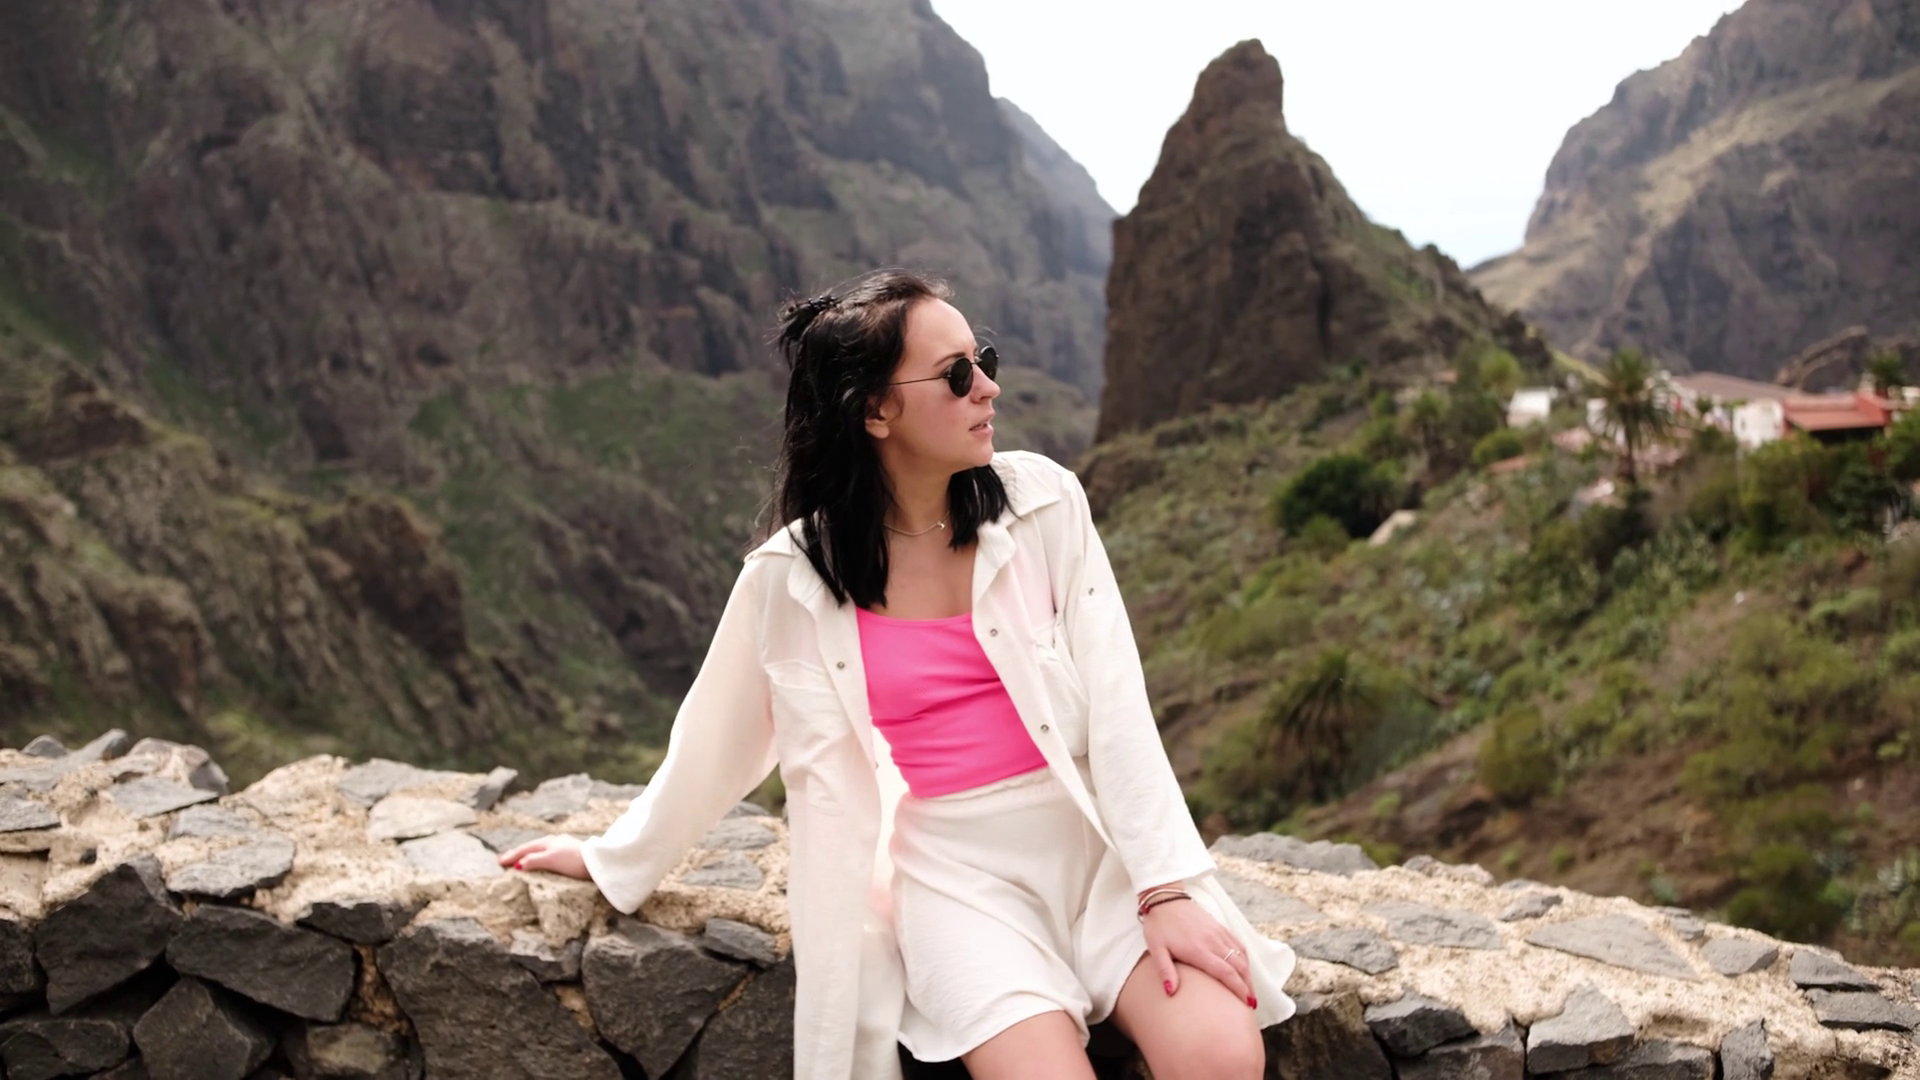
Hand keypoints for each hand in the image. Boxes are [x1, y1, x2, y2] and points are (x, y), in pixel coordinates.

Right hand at [497, 834, 590, 879]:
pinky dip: (538, 857)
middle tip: (504, 859)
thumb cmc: (574, 860)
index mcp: (547, 842)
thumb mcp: (551, 860)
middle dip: (517, 853)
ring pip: (540, 849)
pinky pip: (548, 853)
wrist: (598, 861)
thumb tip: (517, 864)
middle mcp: (554, 841)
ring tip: (519, 860)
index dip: (511, 855)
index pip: (524, 849)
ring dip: (528, 854)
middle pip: (531, 847)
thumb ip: (534, 861)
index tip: (499, 862)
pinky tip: (542, 861)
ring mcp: (562, 845)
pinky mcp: (570, 852)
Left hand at [1140, 898, 1254, 1006]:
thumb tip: (1171, 992)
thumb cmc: (1158, 926)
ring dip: (1248, 974)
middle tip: (1251, 1004)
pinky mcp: (1220, 926)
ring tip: (1249, 990)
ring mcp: (1218, 932)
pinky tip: (1244, 969)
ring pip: (1241, 956)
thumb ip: (1165, 971)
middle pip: (1239, 966)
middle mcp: (1212, 941)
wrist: (1164, 898)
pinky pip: (1238, 944)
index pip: (1225, 972)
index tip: (1245, 1003)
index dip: (1238, 989)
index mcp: (1198, 949)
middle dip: (1247, 986)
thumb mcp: (1156, 949)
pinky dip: (1245, 958)